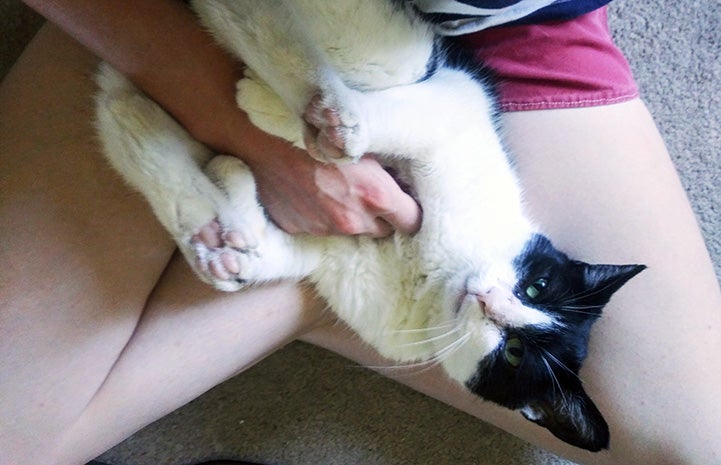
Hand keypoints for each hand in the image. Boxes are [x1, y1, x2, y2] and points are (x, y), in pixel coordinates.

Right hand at [248, 148, 421, 236]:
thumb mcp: (364, 143)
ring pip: (352, 229)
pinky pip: (322, 227)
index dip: (412, 211)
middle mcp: (354, 220)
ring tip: (335, 187)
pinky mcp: (303, 231)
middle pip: (383, 230)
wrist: (265, 142)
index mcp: (376, 196)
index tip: (408, 203)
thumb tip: (402, 180)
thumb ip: (387, 169)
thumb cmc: (319, 133)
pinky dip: (322, 214)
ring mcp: (327, 229)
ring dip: (350, 215)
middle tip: (369, 191)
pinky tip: (313, 192)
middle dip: (381, 215)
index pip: (413, 222)